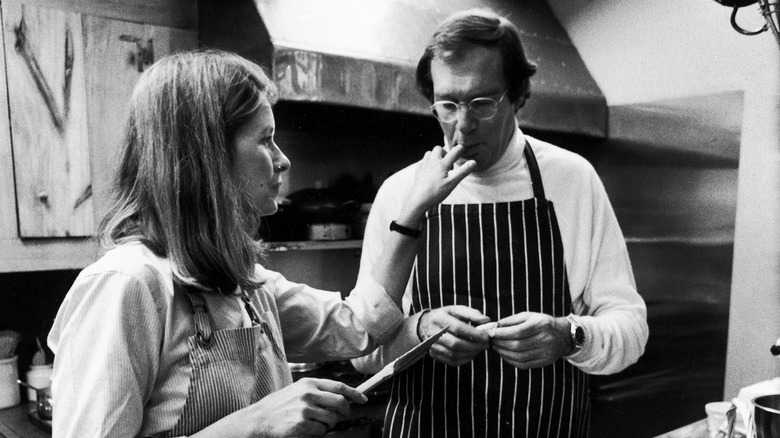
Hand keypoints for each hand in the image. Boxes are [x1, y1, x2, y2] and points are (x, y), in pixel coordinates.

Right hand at [222, 378, 366, 436]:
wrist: (260, 419)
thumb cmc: (280, 405)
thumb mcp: (298, 390)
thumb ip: (318, 391)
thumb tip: (342, 397)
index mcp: (308, 383)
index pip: (339, 386)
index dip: (354, 393)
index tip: (363, 399)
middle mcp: (308, 394)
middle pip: (340, 403)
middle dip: (346, 412)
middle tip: (344, 416)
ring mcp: (305, 410)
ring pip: (332, 419)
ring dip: (329, 424)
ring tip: (317, 422)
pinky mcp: (302, 425)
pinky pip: (321, 431)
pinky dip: (319, 432)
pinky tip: (307, 429)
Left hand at [398, 145, 475, 225]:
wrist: (419, 200)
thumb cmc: (436, 192)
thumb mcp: (452, 183)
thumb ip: (463, 171)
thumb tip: (474, 162)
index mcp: (442, 164)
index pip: (454, 152)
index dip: (459, 149)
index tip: (462, 149)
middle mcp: (432, 162)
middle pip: (438, 148)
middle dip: (445, 152)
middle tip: (449, 163)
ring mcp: (424, 166)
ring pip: (429, 153)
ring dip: (435, 156)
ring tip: (440, 166)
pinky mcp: (418, 171)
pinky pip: (422, 161)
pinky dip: (427, 162)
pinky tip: (430, 170)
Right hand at [419, 305, 490, 366]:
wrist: (424, 325)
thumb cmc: (445, 316)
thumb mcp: (456, 310)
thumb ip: (472, 314)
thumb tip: (486, 320)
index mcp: (439, 318)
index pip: (458, 328)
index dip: (474, 334)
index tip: (486, 336)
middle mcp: (434, 333)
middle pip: (456, 344)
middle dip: (474, 346)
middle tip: (486, 344)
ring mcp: (433, 346)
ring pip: (454, 354)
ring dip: (471, 353)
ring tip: (480, 348)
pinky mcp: (435, 354)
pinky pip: (452, 361)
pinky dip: (465, 359)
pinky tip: (472, 353)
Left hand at [489, 312, 569, 368]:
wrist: (563, 335)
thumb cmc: (542, 323)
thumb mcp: (529, 316)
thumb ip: (512, 320)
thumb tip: (496, 326)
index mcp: (541, 325)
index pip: (518, 332)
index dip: (502, 334)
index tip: (491, 333)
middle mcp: (545, 339)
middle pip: (518, 345)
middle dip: (501, 343)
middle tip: (492, 341)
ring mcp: (546, 353)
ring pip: (520, 357)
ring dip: (504, 353)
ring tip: (496, 347)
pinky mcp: (544, 362)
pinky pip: (524, 364)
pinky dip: (511, 361)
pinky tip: (504, 355)